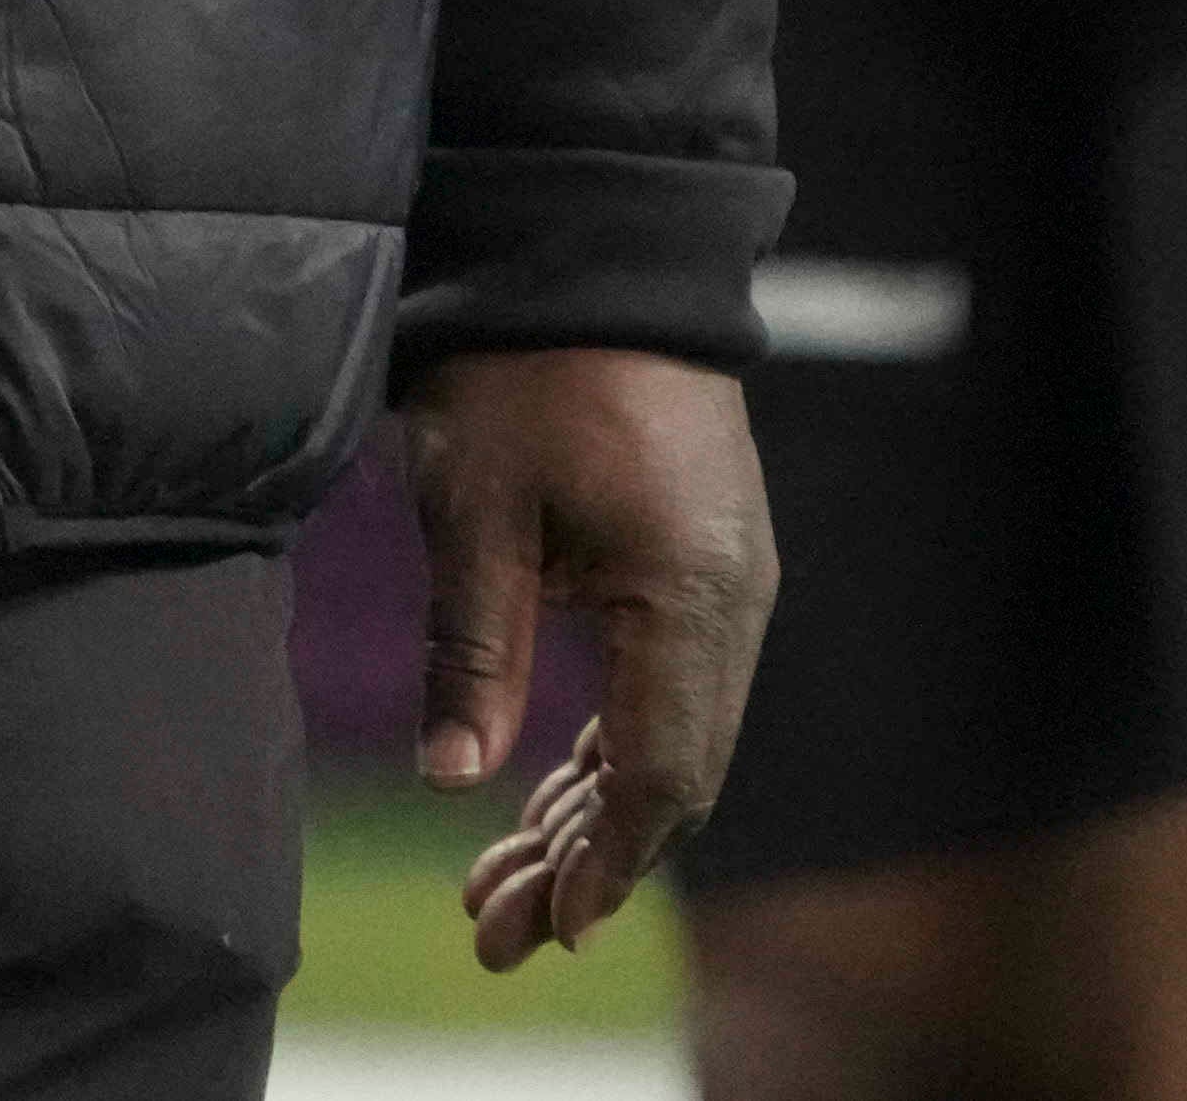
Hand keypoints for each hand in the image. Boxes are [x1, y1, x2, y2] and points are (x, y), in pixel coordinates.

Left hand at [401, 344, 774, 966]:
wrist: (591, 254)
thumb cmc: (522, 366)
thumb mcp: (474, 504)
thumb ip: (471, 648)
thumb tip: (454, 779)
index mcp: (689, 594)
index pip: (658, 772)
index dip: (602, 860)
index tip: (546, 927)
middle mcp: (733, 603)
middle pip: (672, 775)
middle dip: (586, 860)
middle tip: (497, 932)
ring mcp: (727, 585)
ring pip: (669, 740)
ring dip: (589, 814)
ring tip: (503, 889)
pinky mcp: (700, 565)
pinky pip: (664, 691)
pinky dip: (605, 753)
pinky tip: (545, 799)